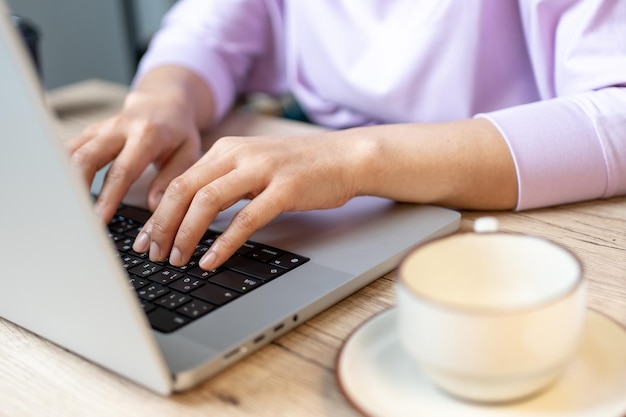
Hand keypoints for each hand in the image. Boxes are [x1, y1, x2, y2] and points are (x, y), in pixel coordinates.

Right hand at [66, 89, 201, 223]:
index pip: (122, 171)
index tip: (98, 220)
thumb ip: (170, 179)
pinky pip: (69, 149)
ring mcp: (101, 128)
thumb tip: (154, 206)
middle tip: (76, 217)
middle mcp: (119, 128)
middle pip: (86, 158)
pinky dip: (62, 169)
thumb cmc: (178, 132)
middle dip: (77, 190)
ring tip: (66, 207)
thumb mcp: (188, 154)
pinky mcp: (90, 131)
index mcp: (147, 135)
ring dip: (64, 180)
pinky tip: (62, 190)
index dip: (108, 197)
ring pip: (70, 152)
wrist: (165, 102)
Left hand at [132, 131, 363, 269]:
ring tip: (177, 260)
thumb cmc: (301, 167)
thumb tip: (193, 216)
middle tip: (152, 254)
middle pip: (185, 191)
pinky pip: (246, 218)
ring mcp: (262, 170)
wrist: (345, 157)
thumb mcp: (255, 166)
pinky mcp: (285, 188)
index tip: (145, 240)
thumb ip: (225, 183)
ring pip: (208, 201)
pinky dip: (224, 242)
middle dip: (163, 226)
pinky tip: (212, 260)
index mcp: (227, 150)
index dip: (158, 214)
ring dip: (186, 235)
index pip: (180, 182)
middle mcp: (239, 155)